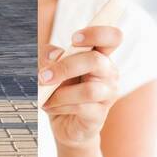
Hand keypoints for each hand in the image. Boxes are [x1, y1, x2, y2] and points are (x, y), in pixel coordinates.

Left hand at [40, 25, 121, 148]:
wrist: (64, 123)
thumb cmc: (61, 90)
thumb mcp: (50, 68)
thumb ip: (48, 56)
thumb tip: (55, 55)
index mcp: (100, 56)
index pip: (112, 37)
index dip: (97, 33)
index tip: (73, 38)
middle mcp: (109, 73)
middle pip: (96, 61)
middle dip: (66, 67)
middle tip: (44, 76)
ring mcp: (108, 95)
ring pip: (89, 90)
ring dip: (61, 93)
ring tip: (46, 97)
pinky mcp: (100, 115)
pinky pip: (81, 108)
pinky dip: (60, 106)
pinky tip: (50, 107)